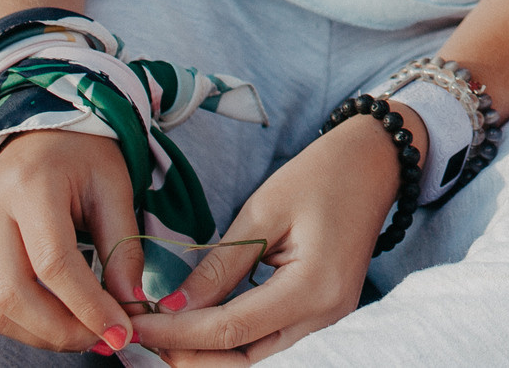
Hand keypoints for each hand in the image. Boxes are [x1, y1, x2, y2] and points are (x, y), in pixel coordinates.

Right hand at [0, 127, 148, 355]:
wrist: (41, 131)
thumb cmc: (84, 154)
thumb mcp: (115, 186)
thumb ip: (123, 245)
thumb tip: (130, 303)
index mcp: (30, 187)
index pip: (53, 263)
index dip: (88, 305)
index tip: (122, 331)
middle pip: (14, 295)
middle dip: (62, 330)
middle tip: (106, 340)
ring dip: (45, 335)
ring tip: (91, 334)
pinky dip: (30, 325)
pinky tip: (66, 323)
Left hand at [130, 109, 408, 364]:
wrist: (374, 160)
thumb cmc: (320, 174)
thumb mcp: (261, 211)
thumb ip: (219, 267)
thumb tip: (173, 309)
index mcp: (312, 287)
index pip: (230, 330)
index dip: (176, 332)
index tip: (133, 323)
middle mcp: (325, 314)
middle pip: (244, 360)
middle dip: (188, 354)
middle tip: (142, 334)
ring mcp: (330, 317)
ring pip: (258, 357)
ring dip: (209, 353)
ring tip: (165, 332)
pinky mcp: (326, 311)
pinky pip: (272, 341)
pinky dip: (234, 341)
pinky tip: (202, 325)